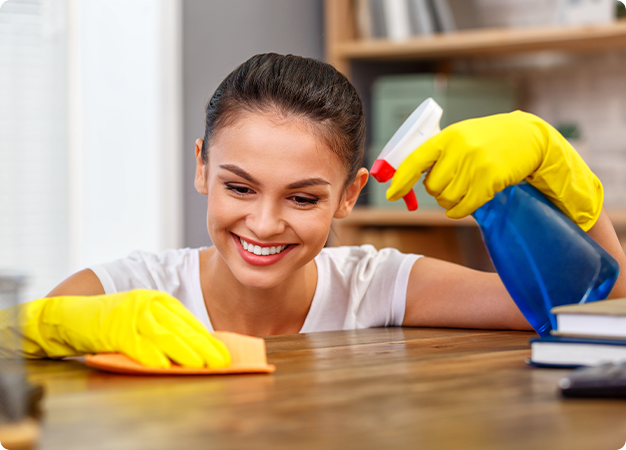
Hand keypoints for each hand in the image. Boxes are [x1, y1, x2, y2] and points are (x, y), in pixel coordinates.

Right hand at [11, 289, 230, 368]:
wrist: (72, 315)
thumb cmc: (112, 320)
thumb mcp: (143, 318)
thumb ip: (167, 328)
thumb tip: (197, 349)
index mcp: (158, 300)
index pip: (189, 321)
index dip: (207, 338)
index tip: (224, 352)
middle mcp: (148, 304)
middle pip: (181, 328)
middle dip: (203, 346)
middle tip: (220, 361)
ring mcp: (131, 315)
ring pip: (163, 335)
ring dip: (183, 352)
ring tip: (200, 365)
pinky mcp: (114, 329)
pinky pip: (136, 344)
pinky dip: (150, 356)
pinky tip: (163, 366)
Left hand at [386, 111, 602, 230]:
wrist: (526, 137)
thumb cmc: (487, 139)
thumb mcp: (459, 137)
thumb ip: (437, 154)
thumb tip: (408, 176)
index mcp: (447, 137)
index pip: (415, 161)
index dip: (401, 180)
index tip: (391, 194)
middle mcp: (459, 150)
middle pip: (432, 187)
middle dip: (436, 191)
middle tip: (448, 184)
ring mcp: (476, 165)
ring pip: (447, 199)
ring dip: (449, 201)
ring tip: (462, 189)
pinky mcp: (490, 181)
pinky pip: (463, 207)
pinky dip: (459, 211)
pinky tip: (464, 204)